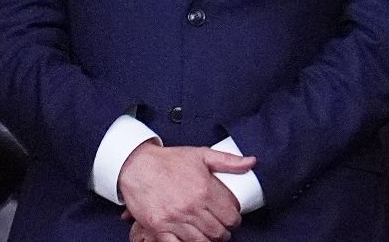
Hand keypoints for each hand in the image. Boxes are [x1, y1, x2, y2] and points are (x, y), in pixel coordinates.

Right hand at [117, 141, 251, 241]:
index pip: (231, 215)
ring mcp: (173, 219)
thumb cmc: (169, 160)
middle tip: (222, 230)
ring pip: (199, 241)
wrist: (137, 166)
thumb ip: (229, 161)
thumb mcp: (202, 154)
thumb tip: (251, 162)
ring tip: (208, 235)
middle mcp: (191, 207)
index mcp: (205, 190)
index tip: (233, 218)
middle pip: (217, 232)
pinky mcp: (157, 227)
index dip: (235, 219)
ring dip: (207, 241)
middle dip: (223, 233)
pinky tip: (189, 239)